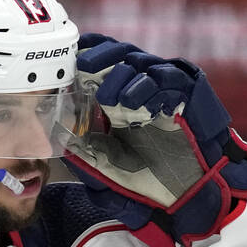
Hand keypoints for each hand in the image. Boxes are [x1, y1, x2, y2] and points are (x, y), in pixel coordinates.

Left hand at [62, 33, 246, 246]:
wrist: (187, 192)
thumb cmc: (150, 178)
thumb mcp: (109, 164)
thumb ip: (87, 150)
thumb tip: (59, 138)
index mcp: (121, 98)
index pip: (104, 63)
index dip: (88, 53)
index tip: (69, 55)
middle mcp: (142, 88)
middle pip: (121, 55)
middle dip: (101, 57)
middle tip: (83, 65)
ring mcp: (164, 90)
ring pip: (142, 64)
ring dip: (122, 76)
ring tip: (108, 97)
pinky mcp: (186, 94)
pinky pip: (168, 80)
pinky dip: (149, 88)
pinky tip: (134, 103)